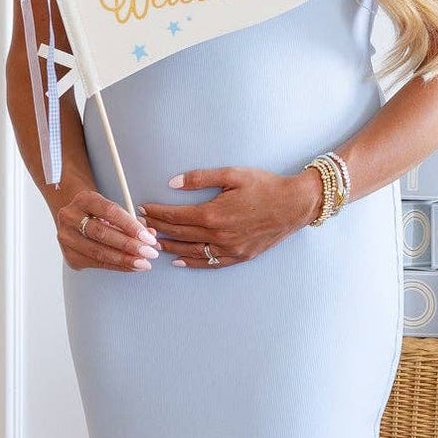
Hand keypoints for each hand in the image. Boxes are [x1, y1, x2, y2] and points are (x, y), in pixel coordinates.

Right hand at [56, 188, 157, 272]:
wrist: (76, 219)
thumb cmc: (100, 213)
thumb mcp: (113, 209)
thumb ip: (131, 220)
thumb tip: (150, 235)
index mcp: (84, 199)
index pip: (109, 211)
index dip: (130, 225)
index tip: (148, 237)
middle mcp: (70, 217)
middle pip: (102, 234)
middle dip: (129, 245)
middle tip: (150, 253)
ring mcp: (66, 237)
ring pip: (98, 252)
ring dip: (124, 259)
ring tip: (143, 263)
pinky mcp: (69, 255)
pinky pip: (96, 264)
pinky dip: (117, 266)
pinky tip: (131, 266)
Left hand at [140, 164, 322, 268]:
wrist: (295, 205)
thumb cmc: (266, 186)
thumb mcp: (233, 175)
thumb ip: (200, 178)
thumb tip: (173, 183)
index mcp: (213, 214)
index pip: (176, 216)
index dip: (156, 212)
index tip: (142, 209)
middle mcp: (218, 235)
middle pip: (180, 234)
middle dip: (158, 229)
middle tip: (141, 225)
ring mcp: (229, 248)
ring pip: (191, 251)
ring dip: (169, 247)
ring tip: (153, 242)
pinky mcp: (239, 255)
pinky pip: (210, 262)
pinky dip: (192, 262)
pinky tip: (179, 260)